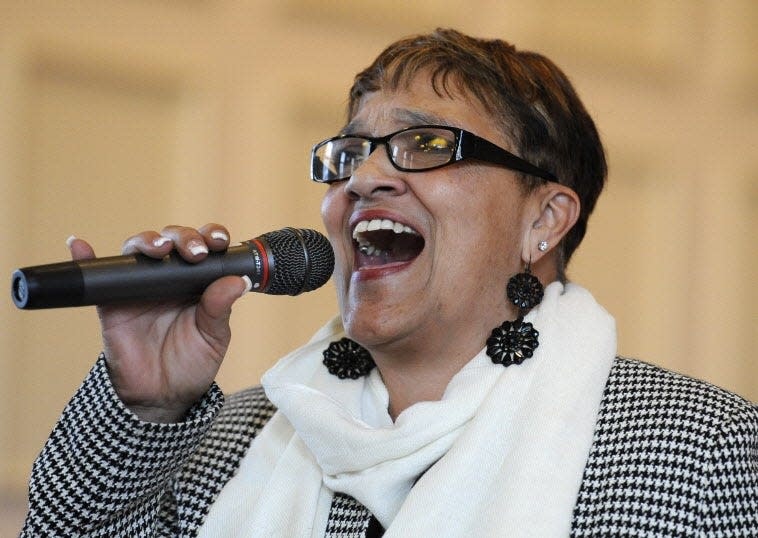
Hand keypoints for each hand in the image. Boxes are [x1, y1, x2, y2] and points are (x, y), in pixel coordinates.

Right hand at [69, 224, 248, 422]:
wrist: (161, 396)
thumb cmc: (191, 364)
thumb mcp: (213, 337)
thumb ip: (220, 308)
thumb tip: (238, 280)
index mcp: (199, 281)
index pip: (205, 247)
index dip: (210, 236)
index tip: (219, 241)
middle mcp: (170, 278)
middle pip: (172, 241)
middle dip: (183, 238)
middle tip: (194, 252)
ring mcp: (139, 286)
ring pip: (139, 250)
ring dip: (147, 241)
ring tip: (158, 249)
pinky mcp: (112, 301)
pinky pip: (97, 276)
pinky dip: (85, 257)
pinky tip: (79, 244)